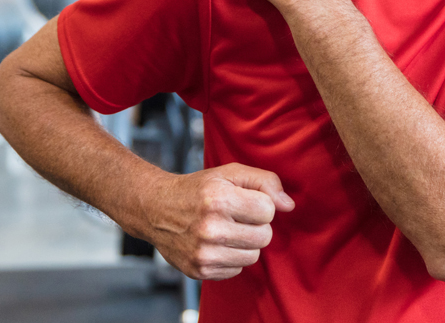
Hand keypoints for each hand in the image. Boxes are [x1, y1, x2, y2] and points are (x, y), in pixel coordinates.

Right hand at [134, 163, 294, 279]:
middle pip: (264, 236)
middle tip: (235, 216)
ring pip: (253, 255)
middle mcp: (210, 228)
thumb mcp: (229, 173)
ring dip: (246, 243)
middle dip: (255, 225)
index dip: (260, 204)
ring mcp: (203, 253)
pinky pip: (237, 269)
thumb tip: (288, 205)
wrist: (156, 209)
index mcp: (218, 198)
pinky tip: (216, 244)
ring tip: (226, 230)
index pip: (268, 210)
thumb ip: (264, 181)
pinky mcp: (199, 270)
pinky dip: (232, 257)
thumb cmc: (197, 189)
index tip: (243, 200)